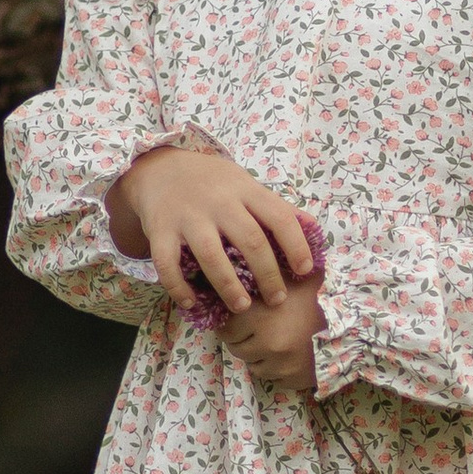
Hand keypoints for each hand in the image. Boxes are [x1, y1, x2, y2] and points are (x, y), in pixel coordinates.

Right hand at [107, 146, 315, 319]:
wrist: (159, 167)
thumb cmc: (211, 182)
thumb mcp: (245, 184)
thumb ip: (275, 206)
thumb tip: (314, 228)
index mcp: (244, 190)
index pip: (279, 216)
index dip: (296, 245)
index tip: (305, 270)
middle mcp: (218, 202)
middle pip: (250, 240)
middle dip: (267, 275)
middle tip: (277, 299)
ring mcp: (188, 216)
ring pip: (211, 255)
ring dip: (229, 286)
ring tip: (243, 306)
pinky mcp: (160, 230)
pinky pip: (168, 264)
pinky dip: (179, 287)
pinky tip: (191, 302)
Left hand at [216, 272, 322, 396]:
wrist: (357, 322)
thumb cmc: (322, 294)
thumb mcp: (291, 276)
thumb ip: (263, 277)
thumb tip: (237, 269)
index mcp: (260, 317)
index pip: (225, 328)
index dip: (231, 322)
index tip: (239, 317)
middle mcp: (266, 345)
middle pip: (237, 349)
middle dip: (243, 339)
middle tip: (257, 328)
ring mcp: (280, 367)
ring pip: (254, 366)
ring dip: (259, 356)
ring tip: (276, 340)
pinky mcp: (293, 381)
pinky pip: (274, 379)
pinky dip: (277, 369)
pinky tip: (290, 354)